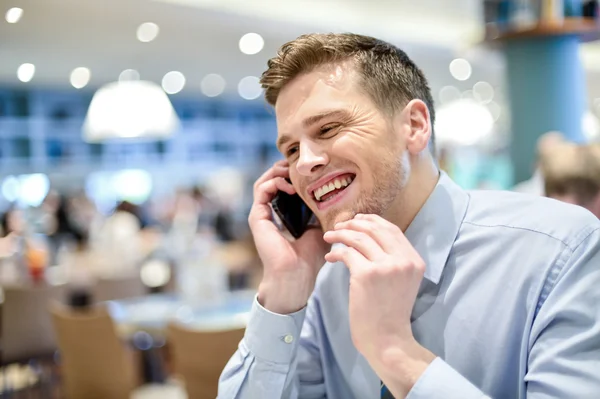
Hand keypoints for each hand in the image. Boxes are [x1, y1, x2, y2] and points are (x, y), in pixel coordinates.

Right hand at [249, 160, 328, 313]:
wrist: (297, 275)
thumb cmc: (310, 257)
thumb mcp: (322, 227)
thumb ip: (325, 210)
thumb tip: (339, 192)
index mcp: (285, 213)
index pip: (285, 185)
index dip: (295, 173)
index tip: (311, 169)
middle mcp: (271, 212)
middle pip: (273, 179)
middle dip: (286, 168)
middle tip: (301, 166)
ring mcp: (262, 214)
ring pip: (264, 181)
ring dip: (279, 172)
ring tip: (294, 173)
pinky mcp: (257, 217)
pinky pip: (261, 190)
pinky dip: (274, 182)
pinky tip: (290, 186)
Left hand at [323, 214, 434, 396]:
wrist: (387, 339)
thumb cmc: (390, 314)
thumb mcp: (403, 282)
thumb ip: (393, 260)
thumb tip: (368, 238)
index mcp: (415, 261)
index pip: (393, 230)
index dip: (373, 221)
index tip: (358, 219)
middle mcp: (403, 260)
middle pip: (376, 229)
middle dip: (355, 224)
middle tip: (340, 226)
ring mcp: (386, 266)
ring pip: (359, 238)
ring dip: (341, 234)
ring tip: (329, 237)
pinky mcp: (366, 274)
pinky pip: (347, 253)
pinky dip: (336, 252)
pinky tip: (330, 257)